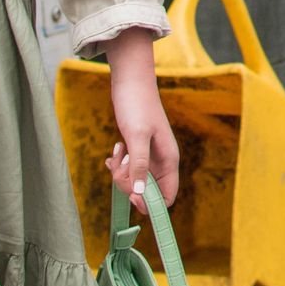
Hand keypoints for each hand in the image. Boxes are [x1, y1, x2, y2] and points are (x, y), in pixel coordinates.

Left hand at [106, 29, 179, 214]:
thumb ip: (138, 165)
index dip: (150, 203)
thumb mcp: (136, 136)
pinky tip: (115, 150)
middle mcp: (161, 161)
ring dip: (121, 173)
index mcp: (169, 160)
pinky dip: (118, 164)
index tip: (133, 195)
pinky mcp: (137, 150)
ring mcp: (149, 156)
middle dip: (129, 184)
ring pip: (135, 181)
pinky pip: (128, 169)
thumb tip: (139, 193)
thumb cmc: (137, 105)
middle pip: (147, 192)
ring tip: (117, 152)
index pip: (167, 197)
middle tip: (120, 167)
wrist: (130, 82)